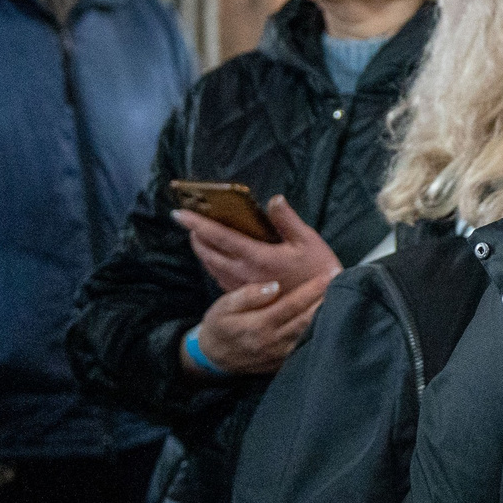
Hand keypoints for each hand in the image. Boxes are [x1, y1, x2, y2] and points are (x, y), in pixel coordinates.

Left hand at [176, 196, 340, 295]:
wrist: (323, 304)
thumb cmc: (318, 270)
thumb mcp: (309, 241)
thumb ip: (287, 220)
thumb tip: (274, 199)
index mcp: (256, 256)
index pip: (218, 236)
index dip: (197, 223)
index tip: (179, 213)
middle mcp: (243, 272)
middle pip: (208, 253)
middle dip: (195, 236)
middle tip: (189, 224)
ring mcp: (242, 285)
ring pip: (211, 266)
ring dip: (202, 251)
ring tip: (199, 238)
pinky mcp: (246, 294)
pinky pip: (220, 277)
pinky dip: (212, 264)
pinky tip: (216, 260)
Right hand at [184, 271, 333, 374]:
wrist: (214, 357)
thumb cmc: (220, 325)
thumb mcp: (224, 306)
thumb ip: (248, 295)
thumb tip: (274, 286)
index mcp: (259, 325)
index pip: (293, 304)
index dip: (314, 289)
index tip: (330, 272)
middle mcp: (274, 342)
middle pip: (308, 319)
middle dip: (328, 299)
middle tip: (346, 281)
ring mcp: (281, 355)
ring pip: (312, 333)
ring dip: (329, 315)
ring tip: (346, 295)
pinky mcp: (285, 362)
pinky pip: (308, 345)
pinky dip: (321, 331)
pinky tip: (334, 317)